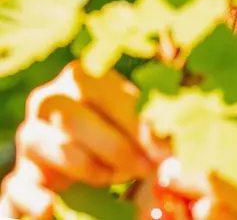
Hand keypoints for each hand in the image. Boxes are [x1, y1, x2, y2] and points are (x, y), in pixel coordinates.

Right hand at [0, 61, 165, 219]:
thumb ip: (150, 125)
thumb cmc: (118, 130)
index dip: (138, 125)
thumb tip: (170, 147)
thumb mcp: (134, 120)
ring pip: (55, 150)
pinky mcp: (20, 174)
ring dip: (93, 170)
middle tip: (147, 169)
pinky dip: (40, 200)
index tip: (165, 151)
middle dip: (117, 148)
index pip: (107, 95)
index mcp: (80, 77)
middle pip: (75, 119)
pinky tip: (57, 208)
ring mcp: (30, 136)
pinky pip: (22, 186)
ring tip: (120, 179)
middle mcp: (48, 101)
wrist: (80, 156)